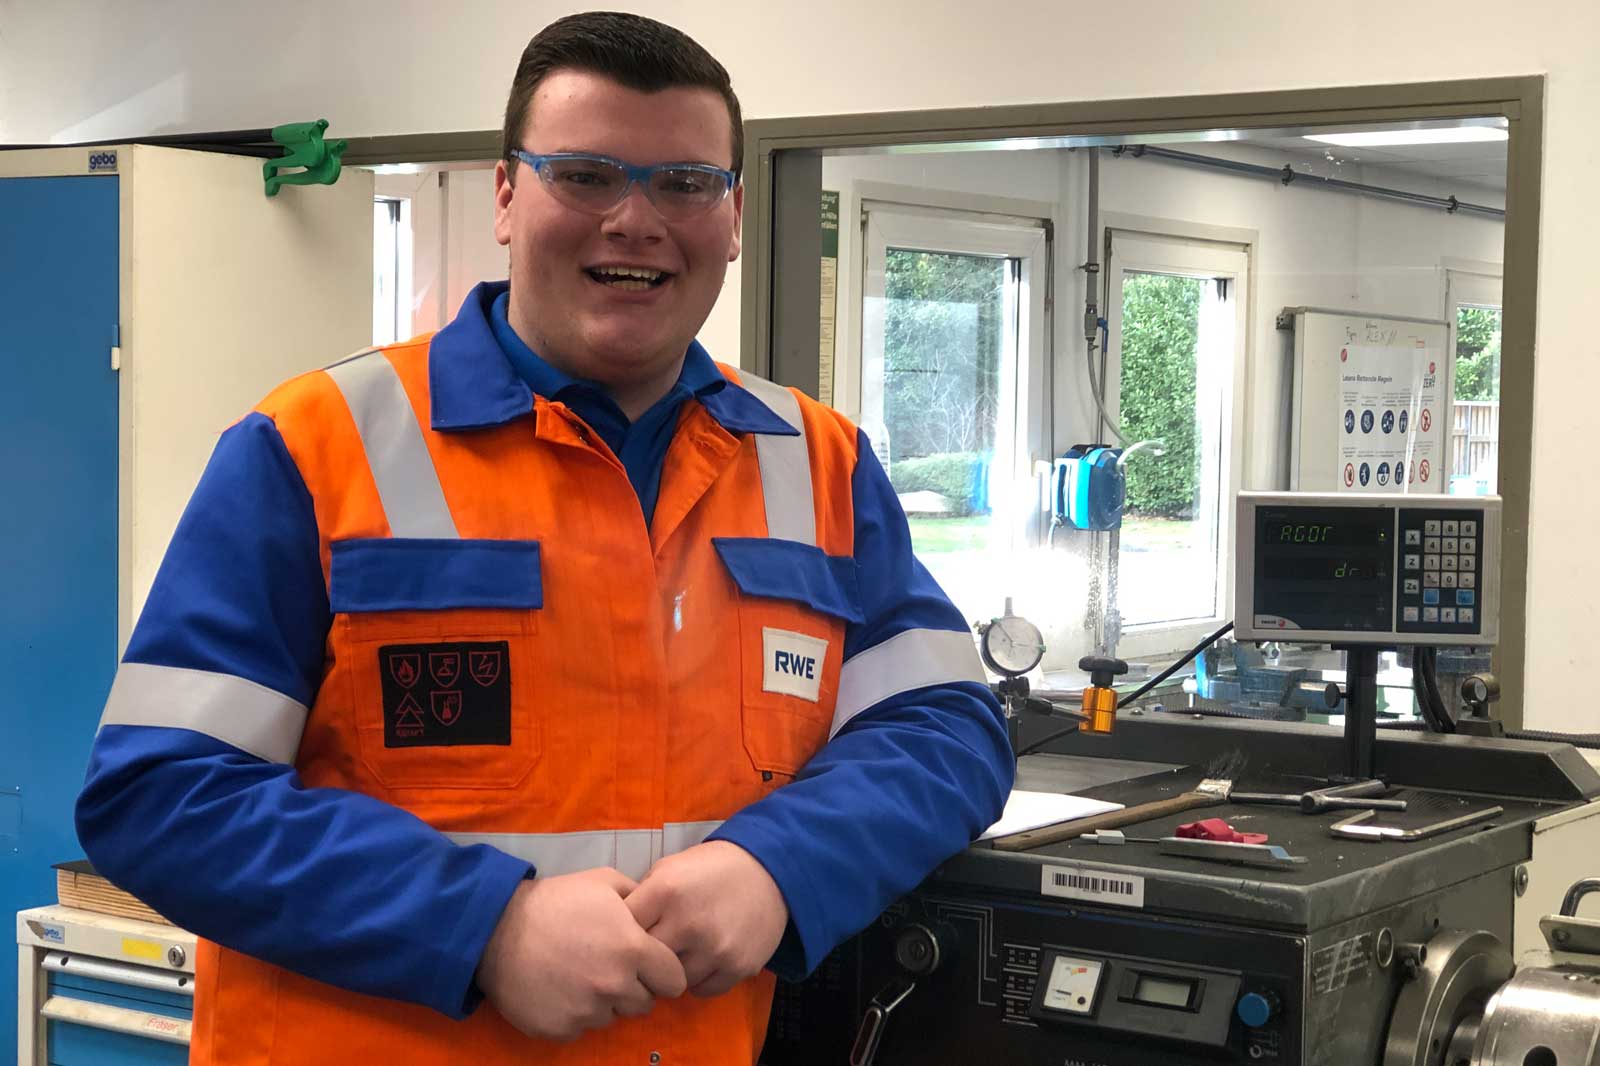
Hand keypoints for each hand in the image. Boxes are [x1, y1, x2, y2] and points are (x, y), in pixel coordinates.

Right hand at [477, 867, 686, 1041]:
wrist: (496, 929)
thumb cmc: (555, 901)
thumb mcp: (604, 883)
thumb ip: (640, 898)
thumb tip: (658, 912)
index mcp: (632, 950)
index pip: (674, 981)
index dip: (663, 972)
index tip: (648, 965)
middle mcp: (614, 986)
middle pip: (644, 1003)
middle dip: (634, 987)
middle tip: (608, 967)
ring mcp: (586, 1011)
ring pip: (612, 1017)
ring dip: (604, 1001)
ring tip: (579, 973)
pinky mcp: (560, 1029)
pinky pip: (581, 1028)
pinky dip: (575, 1013)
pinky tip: (560, 988)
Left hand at [625, 841, 788, 997]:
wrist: (769, 870)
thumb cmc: (711, 868)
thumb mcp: (669, 867)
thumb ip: (643, 897)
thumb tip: (617, 929)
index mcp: (665, 891)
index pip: (623, 929)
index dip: (621, 934)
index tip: (626, 936)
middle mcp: (687, 922)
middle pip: (644, 961)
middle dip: (644, 959)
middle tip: (649, 953)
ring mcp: (714, 948)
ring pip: (673, 981)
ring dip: (673, 972)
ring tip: (681, 953)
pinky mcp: (738, 967)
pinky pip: (702, 990)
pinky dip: (699, 980)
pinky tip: (703, 960)